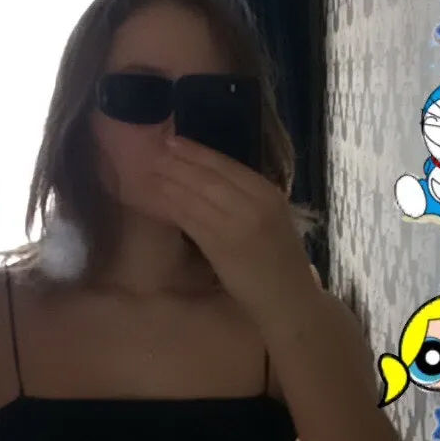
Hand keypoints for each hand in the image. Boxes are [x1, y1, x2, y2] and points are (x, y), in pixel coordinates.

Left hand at [148, 137, 314, 330]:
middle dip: (178, 162)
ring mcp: (238, 224)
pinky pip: (192, 220)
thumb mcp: (272, 220)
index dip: (197, 152)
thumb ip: (248, 200)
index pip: (227, 165)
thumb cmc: (279, 263)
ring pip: (197, 195)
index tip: (174, 140)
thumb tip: (210, 180)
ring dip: (170, 181)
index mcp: (268, 193)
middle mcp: (255, 203)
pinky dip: (173, 207)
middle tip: (153, 150)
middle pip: (208, 176)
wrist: (290, 300)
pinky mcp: (223, 247)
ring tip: (149, 170)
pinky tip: (158, 198)